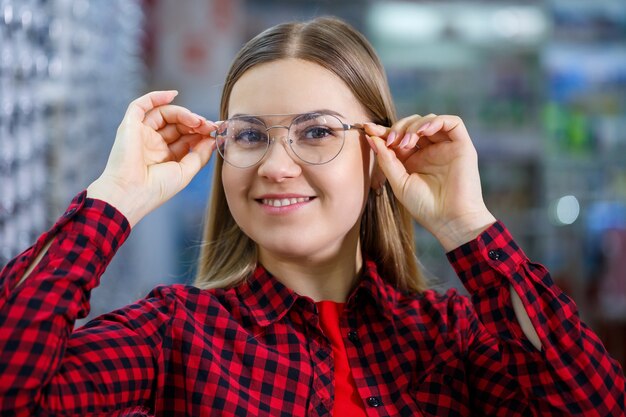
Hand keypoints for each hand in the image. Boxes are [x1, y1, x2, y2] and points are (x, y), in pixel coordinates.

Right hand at [87, 90, 217, 226]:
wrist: (131, 193)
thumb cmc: (157, 188)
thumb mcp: (186, 171)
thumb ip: (200, 155)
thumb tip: (212, 139)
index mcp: (166, 156)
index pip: (187, 138)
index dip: (202, 132)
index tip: (217, 130)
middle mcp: (154, 144)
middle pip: (178, 124)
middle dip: (196, 123)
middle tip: (209, 126)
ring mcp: (142, 134)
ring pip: (165, 114)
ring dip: (183, 114)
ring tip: (197, 121)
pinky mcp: (130, 126)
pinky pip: (141, 105)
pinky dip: (156, 97)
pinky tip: (173, 95)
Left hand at [364, 114, 495, 250]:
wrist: (450, 220)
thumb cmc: (425, 206)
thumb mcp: (399, 182)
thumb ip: (386, 160)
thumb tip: (371, 138)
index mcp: (414, 159)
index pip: (398, 137)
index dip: (383, 131)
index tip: (368, 128)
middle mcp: (430, 150)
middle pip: (412, 125)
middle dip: (398, 127)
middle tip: (390, 141)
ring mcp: (446, 147)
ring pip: (429, 120)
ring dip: (414, 126)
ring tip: (406, 142)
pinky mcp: (462, 146)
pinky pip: (452, 122)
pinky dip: (436, 121)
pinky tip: (423, 132)